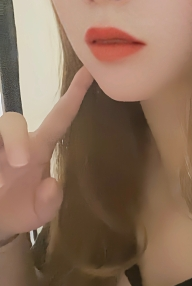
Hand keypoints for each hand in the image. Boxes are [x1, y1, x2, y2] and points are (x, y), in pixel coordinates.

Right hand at [0, 67, 92, 240]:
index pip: (59, 118)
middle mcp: (14, 143)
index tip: (89, 72)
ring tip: (0, 185)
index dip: (75, 95)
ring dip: (0, 153)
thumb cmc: (21, 208)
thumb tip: (51, 184)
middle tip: (20, 164)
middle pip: (12, 121)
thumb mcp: (39, 212)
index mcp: (38, 149)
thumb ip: (50, 202)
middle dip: (15, 139)